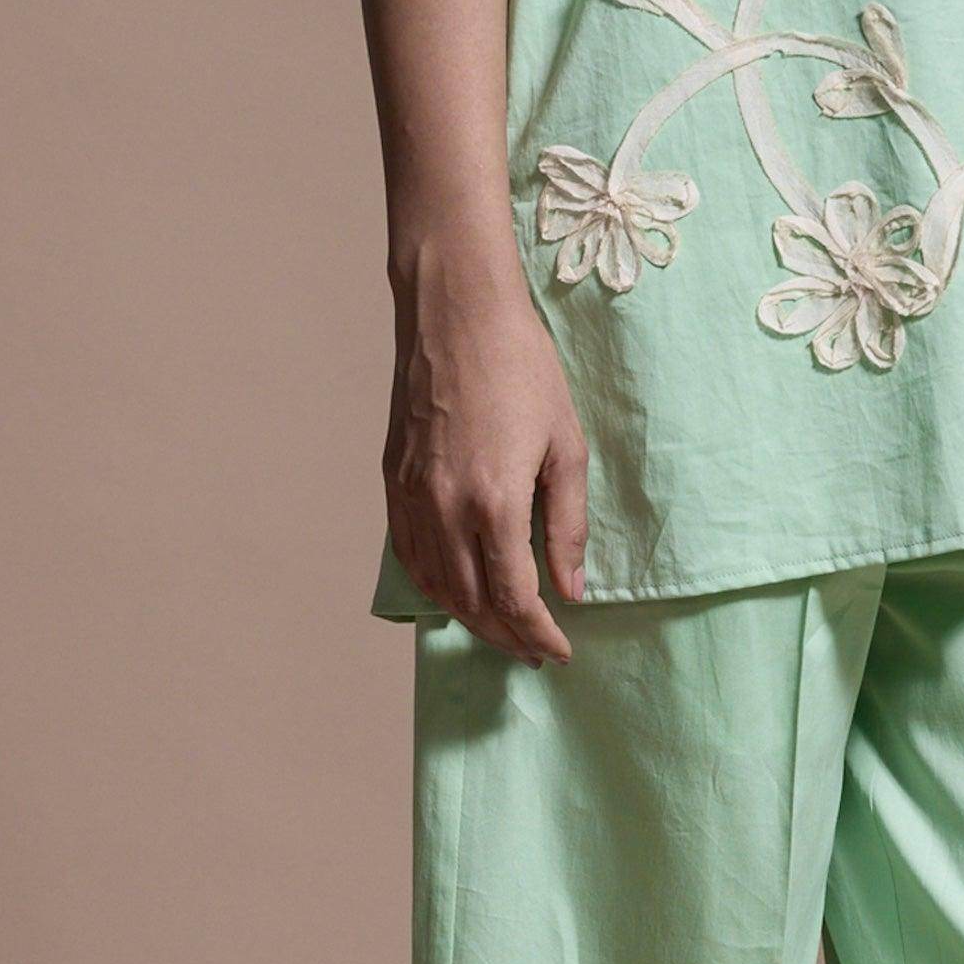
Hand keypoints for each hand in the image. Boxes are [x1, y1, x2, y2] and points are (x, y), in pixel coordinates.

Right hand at [384, 244, 589, 661]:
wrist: (456, 312)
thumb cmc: (522, 368)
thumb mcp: (565, 445)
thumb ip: (567, 524)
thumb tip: (571, 588)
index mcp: (494, 503)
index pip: (515, 598)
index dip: (539, 633)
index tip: (560, 651)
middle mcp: (444, 509)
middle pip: (472, 604)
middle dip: (507, 636)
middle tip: (535, 650)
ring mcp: (412, 497)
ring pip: (435, 587)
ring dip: (469, 619)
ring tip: (501, 629)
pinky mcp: (392, 480)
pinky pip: (408, 555)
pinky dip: (433, 586)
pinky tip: (456, 591)